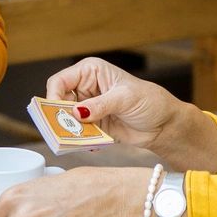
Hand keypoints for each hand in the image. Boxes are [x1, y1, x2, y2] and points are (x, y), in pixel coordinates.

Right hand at [46, 58, 186, 147]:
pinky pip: (78, 134)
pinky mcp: (93, 126)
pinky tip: (93, 145)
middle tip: (62, 131)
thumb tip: (77, 112)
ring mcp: (88, 108)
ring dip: (70, 132)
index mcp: (90, 72)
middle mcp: (85, 88)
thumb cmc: (150, 101)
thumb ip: (100, 105)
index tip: (55, 113)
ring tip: (81, 140)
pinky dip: (81, 141)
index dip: (53, 96)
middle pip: (58, 103)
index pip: (60, 81)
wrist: (164, 124)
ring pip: (66, 121)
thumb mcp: (125, 99)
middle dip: (60, 118)